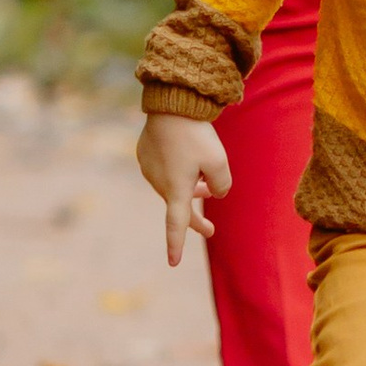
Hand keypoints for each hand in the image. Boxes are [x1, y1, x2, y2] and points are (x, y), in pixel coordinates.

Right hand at [136, 112, 231, 264]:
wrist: (171, 103)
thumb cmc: (195, 134)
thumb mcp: (219, 162)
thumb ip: (222, 184)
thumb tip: (215, 192)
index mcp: (175, 190)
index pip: (176, 225)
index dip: (176, 245)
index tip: (173, 263)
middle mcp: (159, 183)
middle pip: (179, 205)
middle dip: (196, 217)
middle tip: (210, 229)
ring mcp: (149, 169)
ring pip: (173, 185)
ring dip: (189, 186)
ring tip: (206, 180)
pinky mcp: (144, 154)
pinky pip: (164, 168)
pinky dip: (177, 169)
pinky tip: (185, 151)